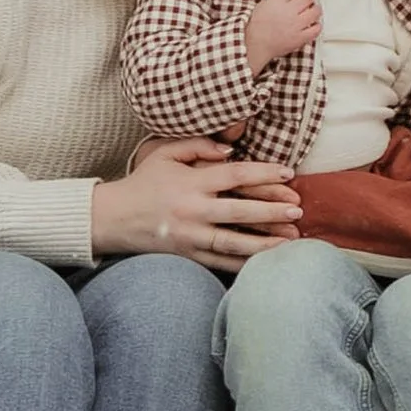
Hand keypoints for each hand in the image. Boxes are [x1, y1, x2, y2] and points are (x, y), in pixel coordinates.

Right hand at [91, 139, 303, 267]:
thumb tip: (231, 150)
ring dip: (265, 243)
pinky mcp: (187, 256)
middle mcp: (192, 211)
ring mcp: (190, 237)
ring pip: (234, 243)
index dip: (264, 173)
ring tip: (291, 241)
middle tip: (298, 210)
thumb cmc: (143, 182)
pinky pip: (220, 263)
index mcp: (190, 183)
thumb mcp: (164, 154)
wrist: (112, 218)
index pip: (234, 175)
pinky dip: (244, 264)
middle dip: (271, 211)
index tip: (289, 173)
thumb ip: (197, 146)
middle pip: (239, 212)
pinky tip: (266, 263)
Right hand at [243, 0, 322, 71]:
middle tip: (307, 1)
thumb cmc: (258, 26)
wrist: (256, 44)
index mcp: (277, 2)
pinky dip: (317, 26)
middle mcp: (288, 12)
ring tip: (312, 11)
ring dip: (315, 10)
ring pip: (315, 11)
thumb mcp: (264, 4)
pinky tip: (312, 25)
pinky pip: (316, 29)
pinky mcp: (300, 38)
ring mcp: (296, 25)